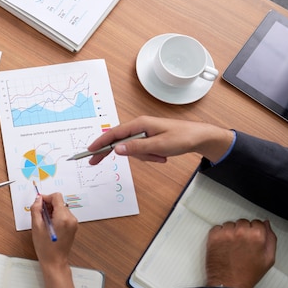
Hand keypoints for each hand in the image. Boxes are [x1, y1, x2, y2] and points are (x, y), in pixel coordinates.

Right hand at [30, 192, 77, 287]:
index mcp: (62, 217)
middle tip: (40, 215)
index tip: (39, 203)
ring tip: (44, 222)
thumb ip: (36, 210)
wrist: (55, 261)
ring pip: (61, 208)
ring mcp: (73, 223)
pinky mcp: (73, 226)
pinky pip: (64, 215)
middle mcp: (71, 218)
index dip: (46, 198)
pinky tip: (50, 226)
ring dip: (52, 211)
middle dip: (48, 206)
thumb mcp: (36, 227)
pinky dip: (56, 216)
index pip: (57, 197)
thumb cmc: (45, 247)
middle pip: (59, 203)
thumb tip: (38, 199)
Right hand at [86, 116, 234, 164]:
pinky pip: (142, 151)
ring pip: (133, 149)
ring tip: (160, 156)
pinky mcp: (149, 139)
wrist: (199, 137)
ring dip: (144, 157)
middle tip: (94, 162)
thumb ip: (136, 148)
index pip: (113, 134)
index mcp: (139, 124)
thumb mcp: (158, 145)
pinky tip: (161, 156)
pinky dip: (150, 156)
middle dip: (114, 153)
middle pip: (119, 141)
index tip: (88, 151)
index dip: (99, 142)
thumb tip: (116, 149)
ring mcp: (144, 133)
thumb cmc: (182, 137)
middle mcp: (139, 127)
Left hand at [205, 219, 276, 287]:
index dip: (255, 231)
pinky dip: (219, 234)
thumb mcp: (268, 258)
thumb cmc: (248, 273)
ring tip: (232, 246)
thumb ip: (270, 238)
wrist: (228, 283)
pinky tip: (223, 245)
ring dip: (231, 232)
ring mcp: (226, 233)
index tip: (252, 238)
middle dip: (243, 230)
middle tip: (242, 244)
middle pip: (243, 222)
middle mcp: (241, 231)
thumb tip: (266, 224)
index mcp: (257, 236)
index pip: (257, 222)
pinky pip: (217, 228)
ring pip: (230, 224)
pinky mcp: (213, 236)